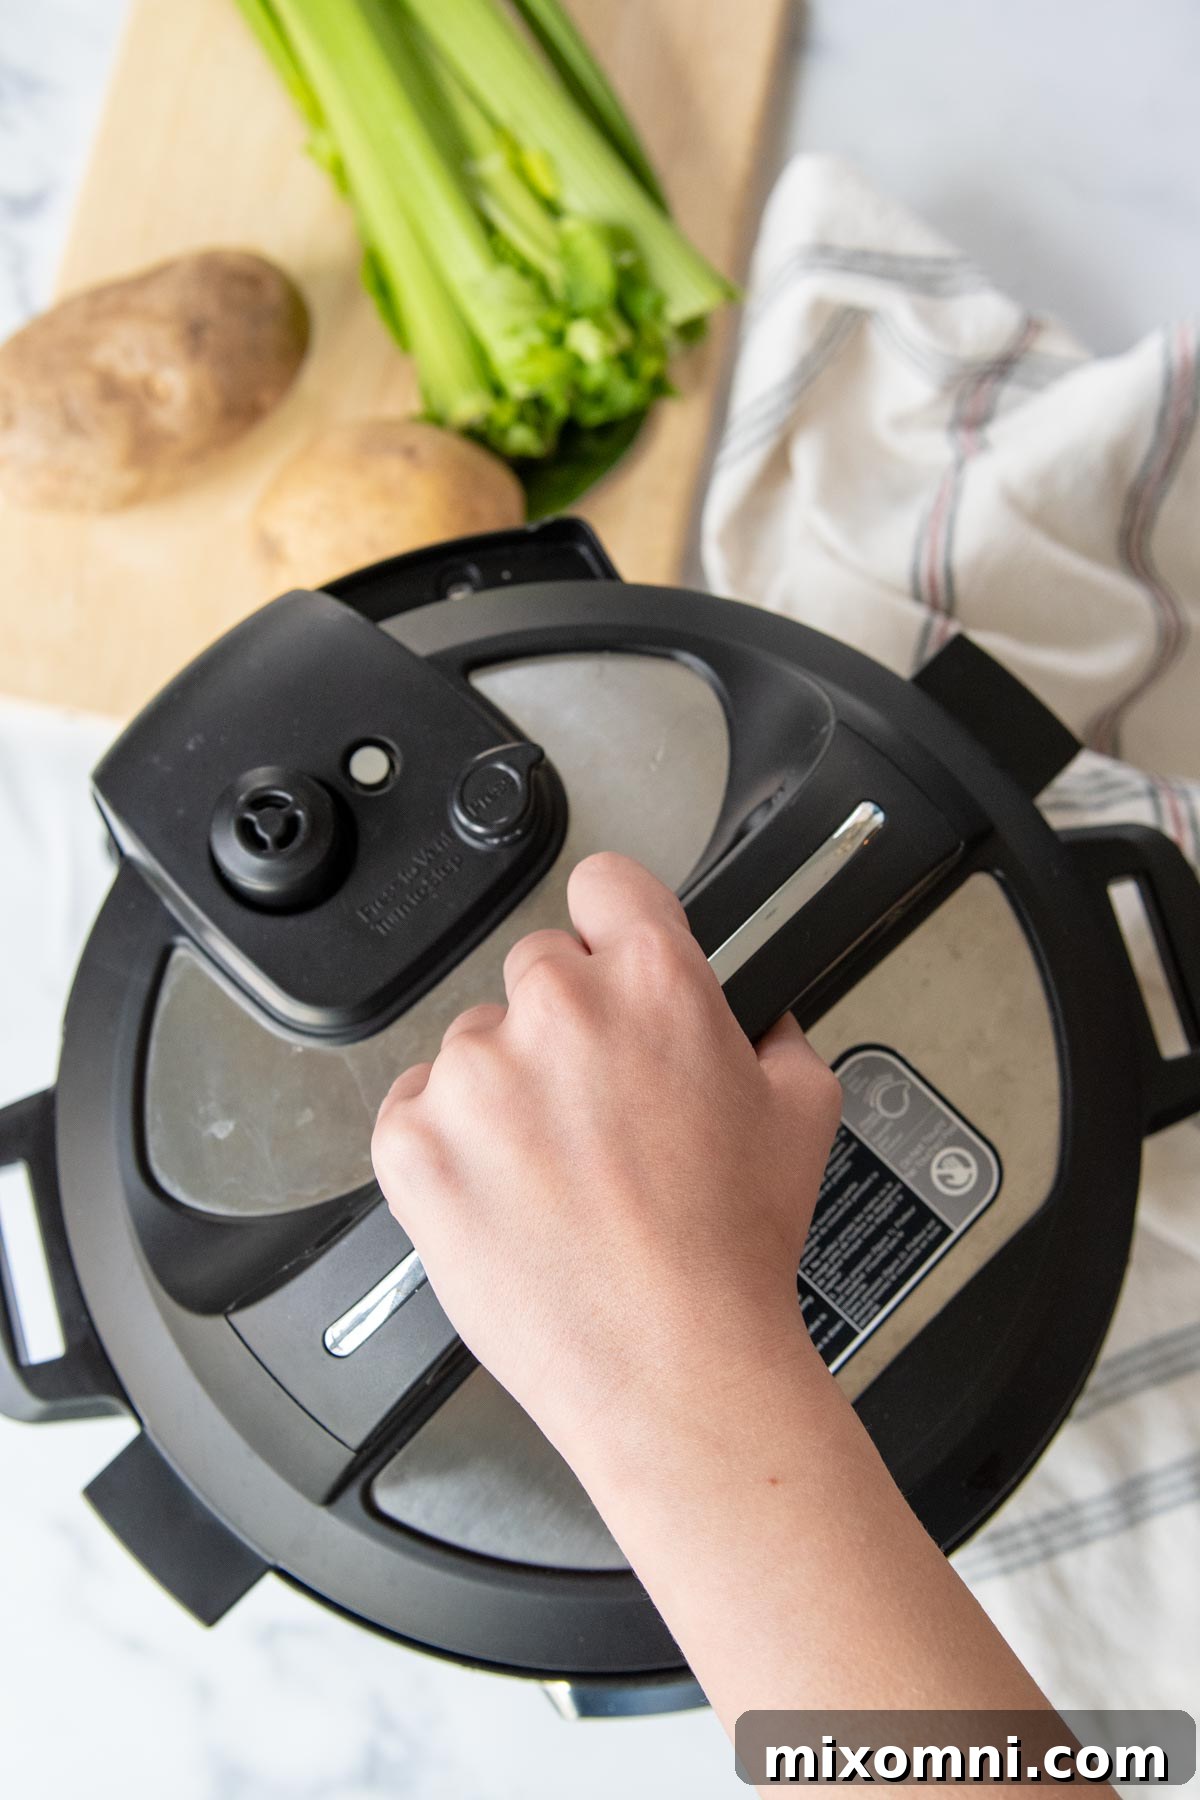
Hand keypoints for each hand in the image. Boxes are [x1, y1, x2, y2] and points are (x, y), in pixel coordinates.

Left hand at [371, 852, 841, 1462]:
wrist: (668, 1367)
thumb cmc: (730, 1254)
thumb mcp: (802, 1115)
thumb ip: (773, 1034)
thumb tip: (757, 1015)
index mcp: (653, 983)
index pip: (606, 883)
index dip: (614, 924)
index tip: (609, 954)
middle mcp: (556, 1011)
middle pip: (538, 970)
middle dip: (564, 1026)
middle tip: (596, 1108)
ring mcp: (475, 1076)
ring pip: (476, 1045)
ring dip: (505, 1090)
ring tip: (555, 1173)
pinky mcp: (413, 1141)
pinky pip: (415, 1107)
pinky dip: (447, 1142)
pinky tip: (504, 1193)